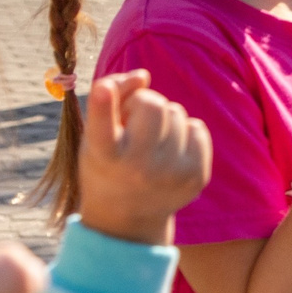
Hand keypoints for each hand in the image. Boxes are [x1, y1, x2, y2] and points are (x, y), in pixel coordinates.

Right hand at [77, 70, 211, 245]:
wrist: (129, 217)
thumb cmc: (107, 164)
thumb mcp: (94, 135)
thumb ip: (108, 96)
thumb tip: (143, 75)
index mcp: (103, 156)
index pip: (102, 127)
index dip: (102, 105)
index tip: (102, 89)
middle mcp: (137, 168)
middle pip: (153, 104)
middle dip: (143, 104)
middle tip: (134, 123)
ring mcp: (171, 174)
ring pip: (176, 112)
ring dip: (164, 120)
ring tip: (150, 142)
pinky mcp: (198, 176)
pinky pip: (197, 127)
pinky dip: (184, 132)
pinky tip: (170, 152)